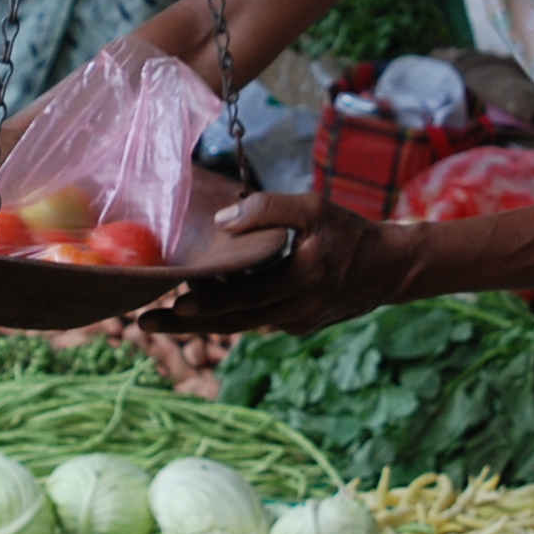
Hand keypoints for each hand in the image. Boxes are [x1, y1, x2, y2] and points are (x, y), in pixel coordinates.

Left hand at [141, 190, 415, 337]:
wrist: (390, 269)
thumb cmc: (350, 232)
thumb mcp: (315, 208)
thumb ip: (269, 210)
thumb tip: (223, 222)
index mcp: (299, 283)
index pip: (243, 299)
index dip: (206, 303)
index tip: (172, 303)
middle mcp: (295, 312)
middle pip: (231, 322)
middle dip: (185, 325)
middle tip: (143, 325)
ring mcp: (296, 324)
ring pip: (241, 325)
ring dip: (203, 321)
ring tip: (162, 317)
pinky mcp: (298, 326)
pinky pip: (257, 319)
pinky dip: (231, 312)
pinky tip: (205, 301)